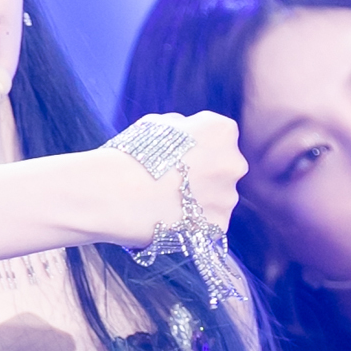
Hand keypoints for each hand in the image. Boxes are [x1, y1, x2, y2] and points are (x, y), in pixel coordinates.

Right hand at [99, 112, 246, 248]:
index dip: (195, 147)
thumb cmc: (132, 155)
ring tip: (165, 205)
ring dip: (199, 201)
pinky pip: (208, 225)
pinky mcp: (218, 226)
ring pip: (219, 199)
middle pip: (224, 168)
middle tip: (172, 184)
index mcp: (222, 131)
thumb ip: (182, 129)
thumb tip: (187, 135)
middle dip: (204, 175)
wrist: (116, 194)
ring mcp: (228, 197)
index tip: (175, 157)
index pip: (219, 136)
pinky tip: (169, 220)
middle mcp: (234, 162)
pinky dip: (193, 225)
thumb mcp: (157, 125)